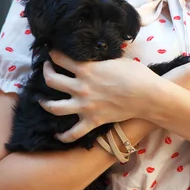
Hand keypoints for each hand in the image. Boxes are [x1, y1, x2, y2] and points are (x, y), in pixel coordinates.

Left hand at [38, 50, 160, 142]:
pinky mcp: (92, 121)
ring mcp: (84, 106)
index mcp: (86, 69)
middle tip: (47, 70)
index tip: (52, 53)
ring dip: (45, 104)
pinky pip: (73, 133)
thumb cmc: (136, 74)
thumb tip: (96, 58)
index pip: (61, 59)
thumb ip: (100, 61)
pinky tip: (58, 134)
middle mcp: (80, 87)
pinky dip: (64, 136)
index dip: (54, 54)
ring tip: (42, 101)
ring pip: (54, 107)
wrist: (147, 96)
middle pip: (52, 80)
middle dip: (46, 73)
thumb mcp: (116, 60)